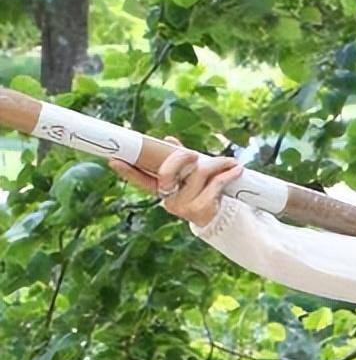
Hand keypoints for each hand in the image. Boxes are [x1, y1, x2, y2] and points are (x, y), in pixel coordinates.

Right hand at [107, 136, 243, 227]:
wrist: (221, 218)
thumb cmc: (203, 192)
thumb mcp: (191, 175)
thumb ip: (180, 160)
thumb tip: (169, 140)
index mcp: (162, 190)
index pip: (141, 180)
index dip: (127, 171)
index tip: (114, 160)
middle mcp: (169, 199)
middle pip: (168, 172)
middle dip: (182, 158)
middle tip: (195, 154)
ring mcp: (183, 206)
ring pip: (197, 174)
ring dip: (217, 164)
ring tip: (230, 162)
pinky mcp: (200, 209)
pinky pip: (214, 185)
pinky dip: (228, 175)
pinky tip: (237, 169)